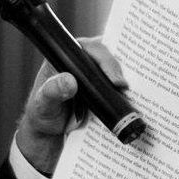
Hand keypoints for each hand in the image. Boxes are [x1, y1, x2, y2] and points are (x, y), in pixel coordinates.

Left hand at [16, 36, 126, 173]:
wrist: (50, 130)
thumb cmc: (42, 112)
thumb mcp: (43, 103)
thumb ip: (52, 91)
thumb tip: (70, 81)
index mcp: (65, 56)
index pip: (89, 48)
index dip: (105, 59)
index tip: (115, 79)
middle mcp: (81, 60)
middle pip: (107, 54)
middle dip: (120, 68)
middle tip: (125, 88)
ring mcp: (94, 73)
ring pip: (117, 67)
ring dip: (129, 78)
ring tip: (135, 95)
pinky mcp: (103, 87)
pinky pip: (119, 84)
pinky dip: (129, 91)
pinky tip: (136, 102)